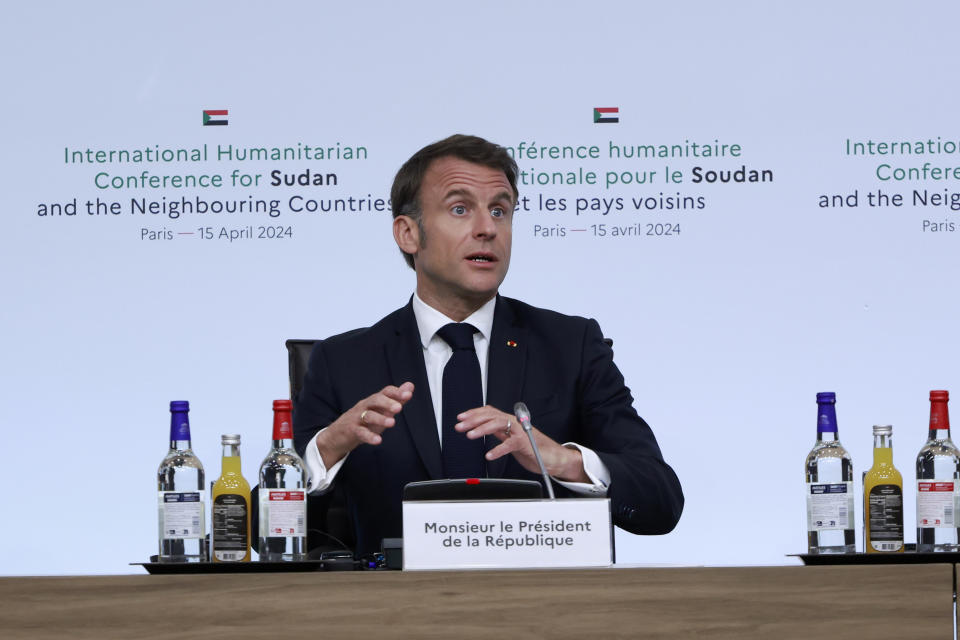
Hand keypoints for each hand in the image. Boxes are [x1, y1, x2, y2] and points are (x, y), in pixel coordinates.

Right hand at [315, 382, 414, 467]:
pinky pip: (360, 432)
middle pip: (375, 400)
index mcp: (374, 401)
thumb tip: (410, 386)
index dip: (396, 393)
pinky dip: (369, 436)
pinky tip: (378, 440)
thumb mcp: (381, 409)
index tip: (408, 395)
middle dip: (387, 403)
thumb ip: (396, 399)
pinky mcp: (351, 430)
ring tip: (392, 423)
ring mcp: (357, 418)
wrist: (337, 435)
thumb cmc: (364, 420)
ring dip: (380, 419)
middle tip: (399, 408)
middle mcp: (365, 406)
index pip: (385, 392)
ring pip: (368, 416)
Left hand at [454, 405, 588, 482]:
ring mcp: (521, 432)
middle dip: (473, 420)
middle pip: (491, 416)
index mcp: (511, 421)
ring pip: (498, 424)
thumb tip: (484, 428)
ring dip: (482, 429)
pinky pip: (510, 444)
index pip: (489, 412)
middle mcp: (515, 423)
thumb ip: (501, 432)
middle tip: (459, 426)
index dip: (474, 413)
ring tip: (470, 435)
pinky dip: (498, 449)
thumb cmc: (535, 449)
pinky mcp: (526, 443)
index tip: (460, 417)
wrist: (555, 458)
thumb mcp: (512, 439)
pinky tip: (489, 455)